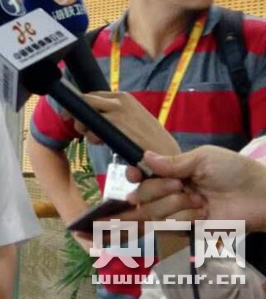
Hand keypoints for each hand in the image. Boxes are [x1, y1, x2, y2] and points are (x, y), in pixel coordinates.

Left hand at [70, 91, 179, 155]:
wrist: (166, 152)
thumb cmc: (146, 139)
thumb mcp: (130, 119)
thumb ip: (111, 114)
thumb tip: (87, 117)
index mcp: (123, 96)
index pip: (92, 95)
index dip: (78, 106)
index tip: (70, 115)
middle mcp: (120, 99)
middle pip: (85, 100)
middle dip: (76, 114)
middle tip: (79, 128)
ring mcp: (118, 111)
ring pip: (86, 113)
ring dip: (85, 128)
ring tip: (97, 139)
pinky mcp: (116, 124)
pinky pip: (93, 128)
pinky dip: (92, 136)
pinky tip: (102, 143)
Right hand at [126, 148, 265, 230]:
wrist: (260, 197)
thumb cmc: (235, 172)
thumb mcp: (203, 158)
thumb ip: (172, 162)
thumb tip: (144, 157)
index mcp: (173, 173)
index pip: (143, 176)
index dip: (134, 176)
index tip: (134, 175)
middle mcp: (171, 193)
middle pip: (142, 196)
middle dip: (157, 190)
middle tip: (180, 186)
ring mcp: (178, 212)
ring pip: (154, 212)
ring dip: (175, 205)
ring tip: (200, 201)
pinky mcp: (188, 230)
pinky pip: (170, 226)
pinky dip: (186, 218)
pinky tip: (203, 214)